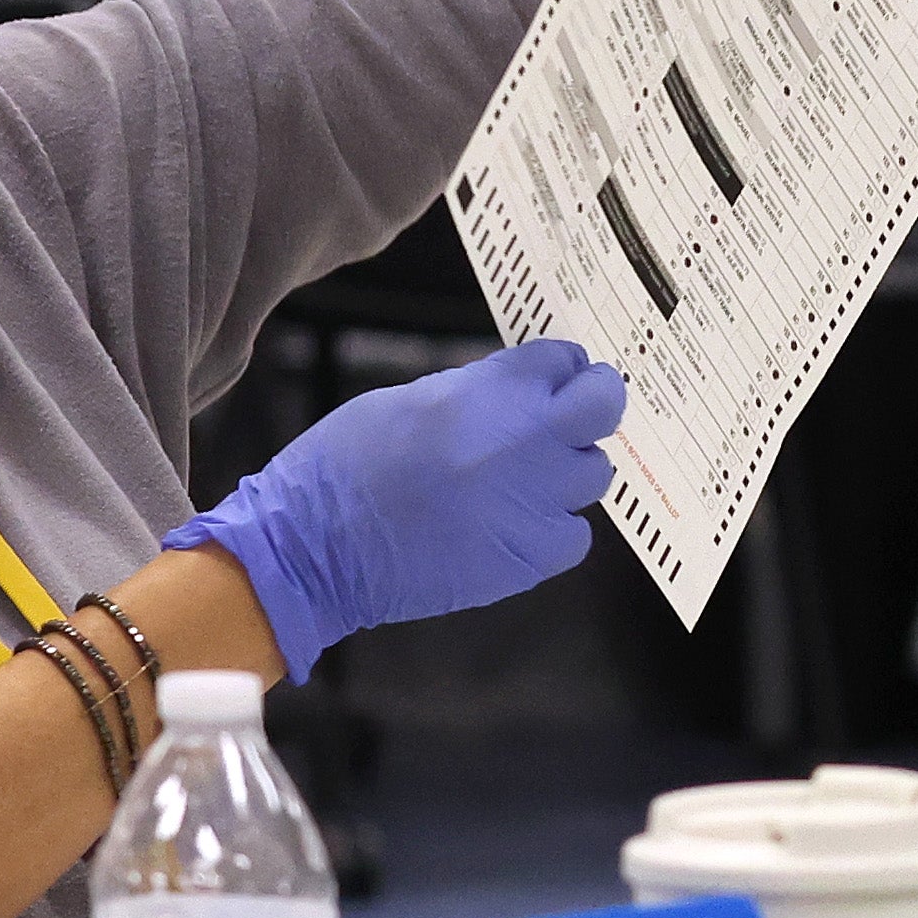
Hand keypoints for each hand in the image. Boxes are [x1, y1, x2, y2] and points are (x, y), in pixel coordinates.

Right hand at [166, 338, 627, 678]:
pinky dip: (555, 530)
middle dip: (592, 403)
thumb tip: (516, 392)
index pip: (563, 360)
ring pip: (593, 472)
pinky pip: (574, 535)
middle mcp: (526, 441)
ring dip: (568, 471)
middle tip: (570, 416)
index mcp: (492, 392)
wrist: (314, 548)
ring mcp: (534, 501)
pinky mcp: (529, 557)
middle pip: (603, 405)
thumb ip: (477, 392)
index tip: (553, 378)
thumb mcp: (410, 399)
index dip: (558, 368)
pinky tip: (516, 527)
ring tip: (526, 480)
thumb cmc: (345, 466)